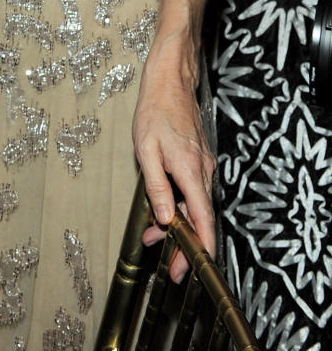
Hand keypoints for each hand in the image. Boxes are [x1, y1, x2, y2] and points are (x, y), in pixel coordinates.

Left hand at [132, 42, 215, 282]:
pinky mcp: (199, 160)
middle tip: (171, 266)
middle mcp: (203, 170)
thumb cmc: (155, 110)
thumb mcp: (146, 150)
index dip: (200, 248)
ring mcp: (203, 165)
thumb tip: (166, 218)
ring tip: (155, 236)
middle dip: (186, 245)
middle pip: (200, 218)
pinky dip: (182, 205)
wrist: (170, 80)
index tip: (193, 269)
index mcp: (190, 170)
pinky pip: (194, 190)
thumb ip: (156, 187)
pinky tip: (164, 209)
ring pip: (196, 205)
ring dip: (180, 225)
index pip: (203, 219)